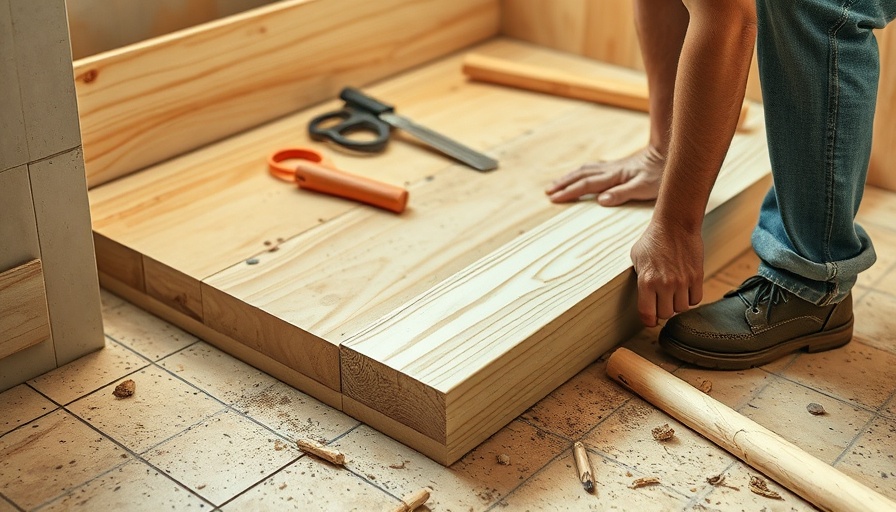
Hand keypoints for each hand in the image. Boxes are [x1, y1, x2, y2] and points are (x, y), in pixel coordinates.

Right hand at [545, 146, 664, 205]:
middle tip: (548, 192)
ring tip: (556, 184)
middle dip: (563, 184)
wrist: (668, 154)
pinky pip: (592, 169)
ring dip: (569, 177)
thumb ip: (622, 193)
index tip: (554, 199)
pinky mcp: (617, 166)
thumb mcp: (644, 187)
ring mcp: (612, 167)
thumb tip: (600, 200)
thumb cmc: (659, 174)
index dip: (569, 192)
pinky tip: (579, 175)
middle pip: (580, 176)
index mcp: (614, 176)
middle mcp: (610, 170)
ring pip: (584, 170)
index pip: (586, 185)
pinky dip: (580, 172)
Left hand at [630, 220, 703, 326]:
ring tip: (673, 293)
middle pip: (665, 314)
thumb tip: (644, 296)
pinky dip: (690, 298)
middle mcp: (664, 284)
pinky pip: (695, 300)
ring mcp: (682, 281)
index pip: (647, 314)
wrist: (675, 224)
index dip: (648, 321)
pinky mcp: (697, 277)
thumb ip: (640, 278)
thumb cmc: (653, 240)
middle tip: (661, 300)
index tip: (649, 320)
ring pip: (681, 309)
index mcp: (646, 281)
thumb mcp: (636, 258)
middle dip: (662, 310)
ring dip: (677, 304)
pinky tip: (685, 289)